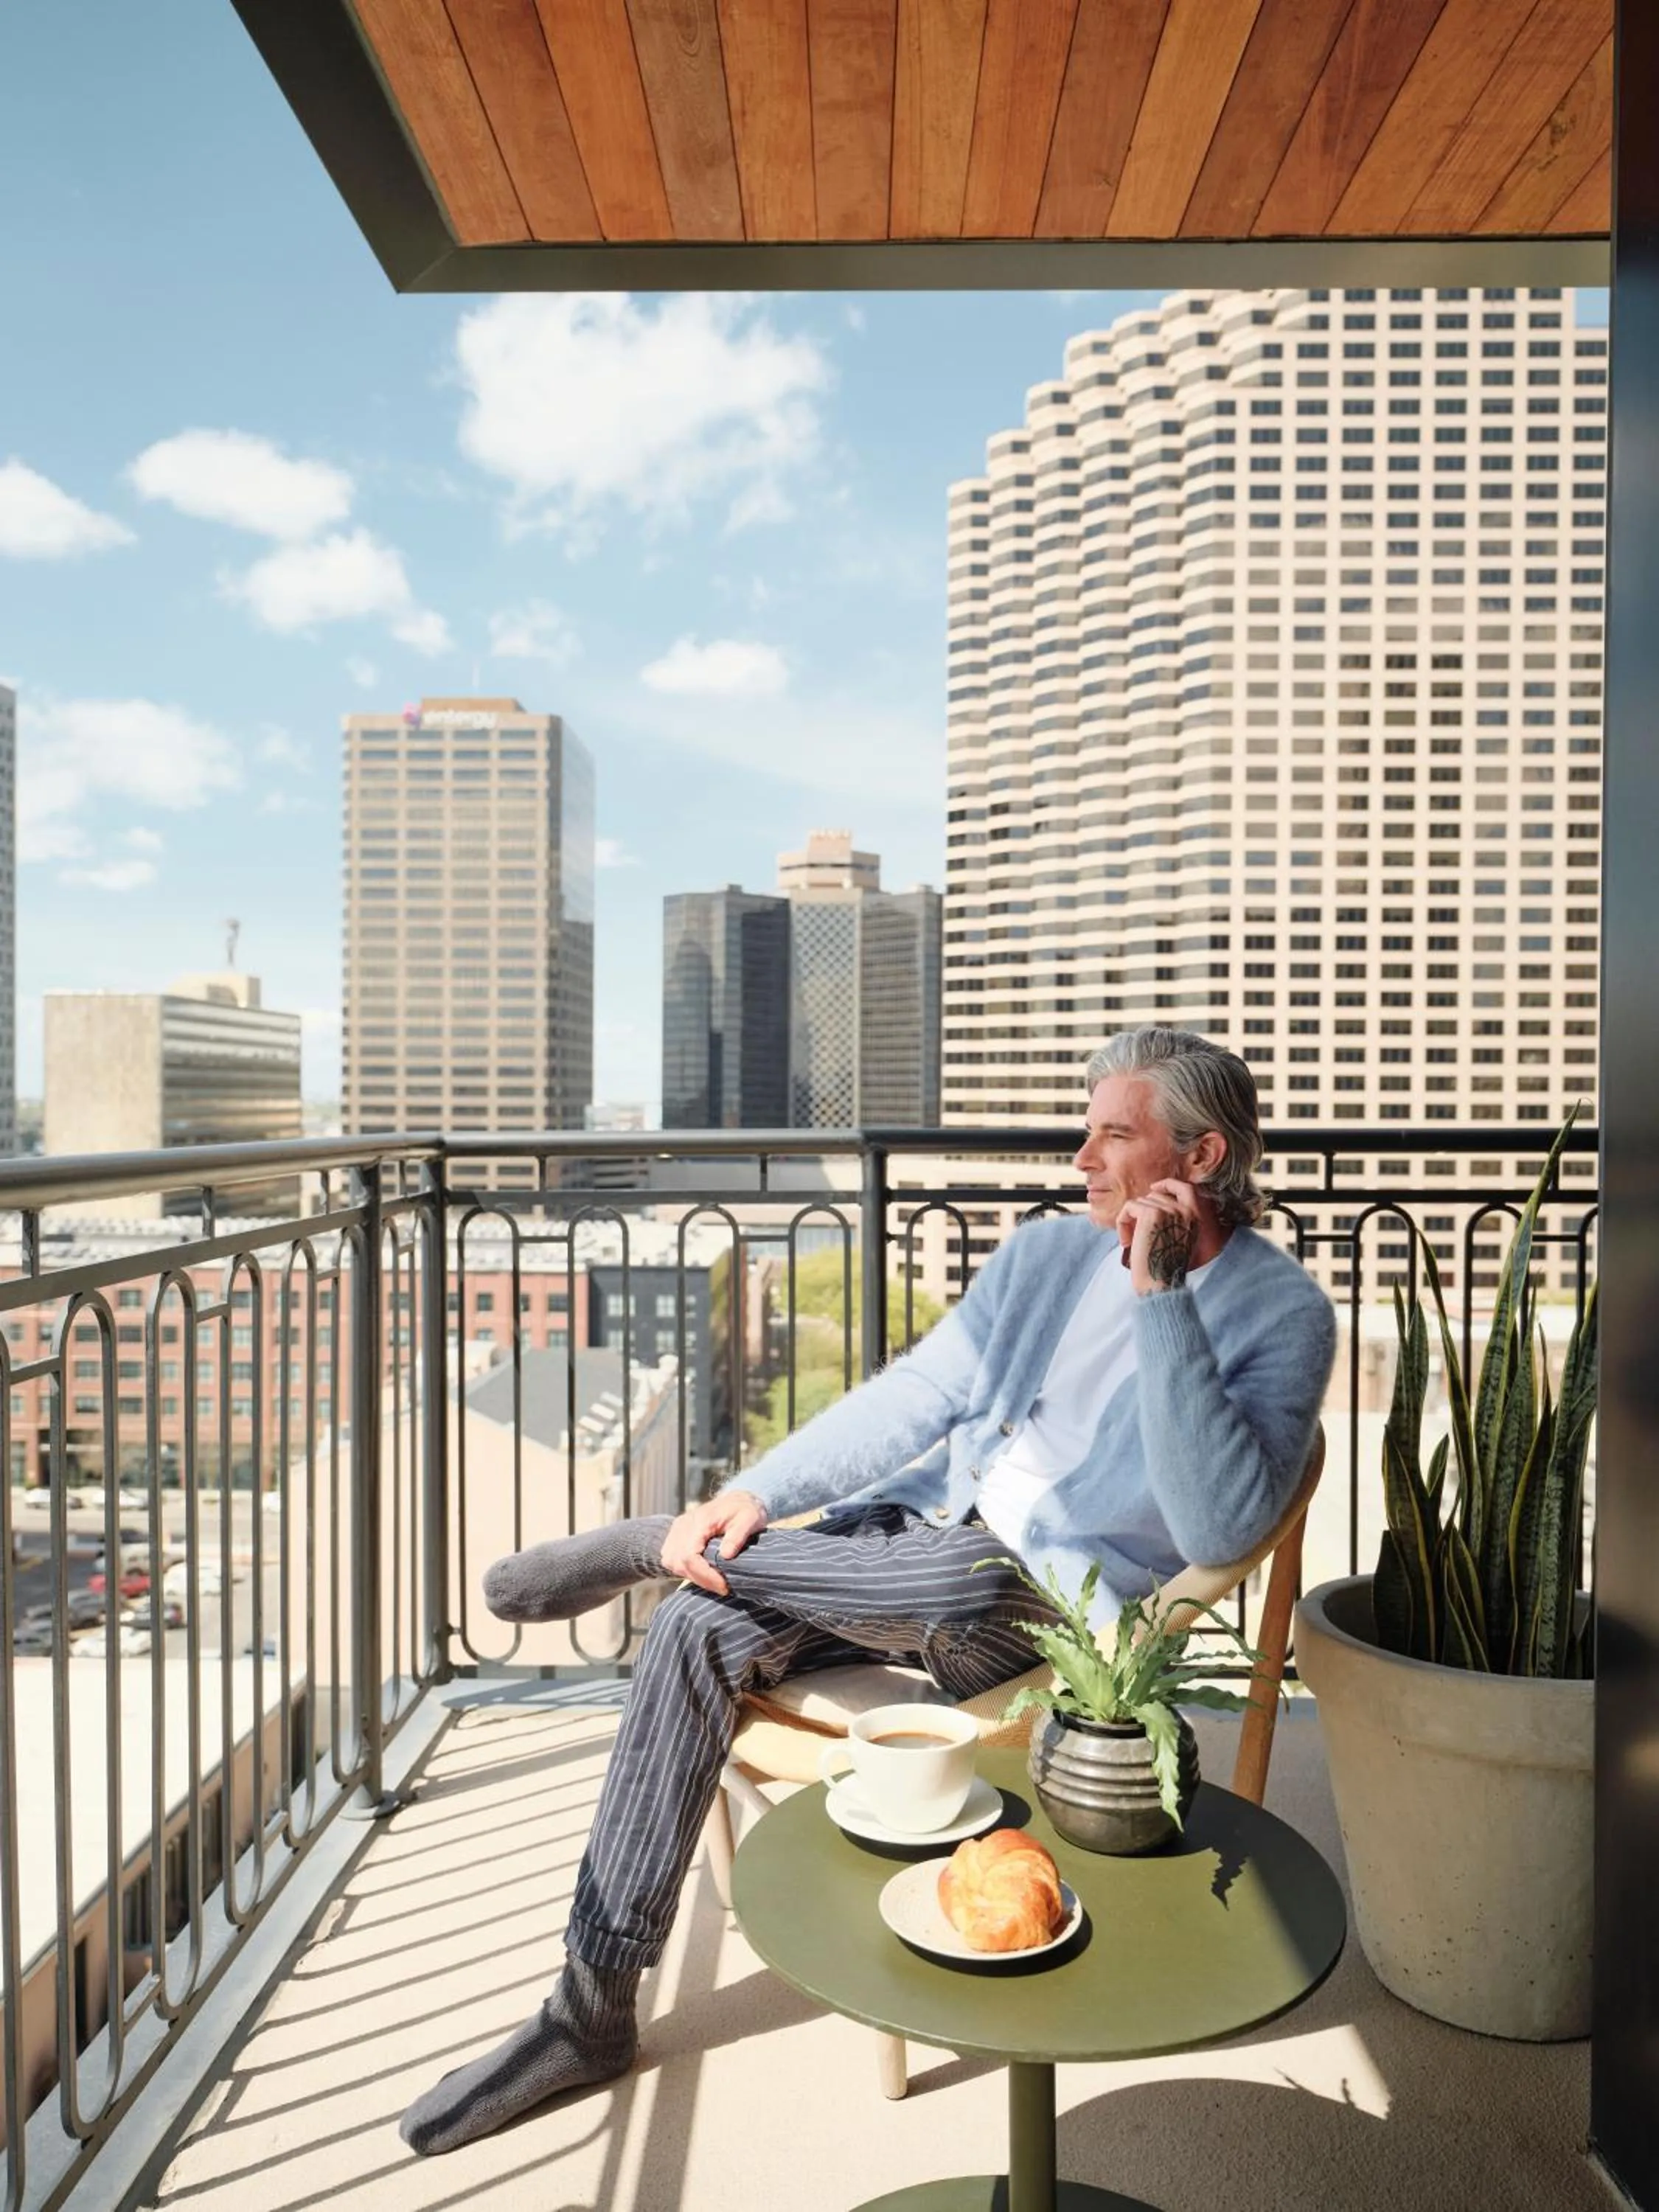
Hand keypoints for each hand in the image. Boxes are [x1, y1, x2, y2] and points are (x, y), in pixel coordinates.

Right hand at [659, 1489, 768, 1596]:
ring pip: (671, 1562)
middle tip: (722, 1587)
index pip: (690, 1555)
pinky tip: (702, 1572)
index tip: (724, 1585)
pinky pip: (670, 1558)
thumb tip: (725, 1556)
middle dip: (700, 1579)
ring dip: (691, 1576)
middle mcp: (684, 1523)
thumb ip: (738, 1536)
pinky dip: (684, 1569)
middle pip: (678, 1561)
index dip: (704, 1575)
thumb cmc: (745, 1510)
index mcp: (701, 1519)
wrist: (737, 1500)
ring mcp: (677, 1529)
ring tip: (713, 1580)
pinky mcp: (675, 1534)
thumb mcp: (751, 1519)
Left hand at [1116, 1179, 1202, 1296]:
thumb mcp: (1176, 1239)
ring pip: (1139, 1202)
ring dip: (1130, 1221)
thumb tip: (1152, 1198)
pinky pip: (1129, 1207)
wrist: (1159, 1283)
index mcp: (1195, 1217)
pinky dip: (1122, 1223)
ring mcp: (1169, 1210)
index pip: (1186, 1188)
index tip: (1154, 1188)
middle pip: (1154, 1196)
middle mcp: (1185, 1211)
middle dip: (1140, 1214)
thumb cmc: (1163, 1268)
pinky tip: (1126, 1241)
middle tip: (1135, 1237)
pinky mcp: (1151, 1213)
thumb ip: (1172, 1219)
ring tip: (1132, 1242)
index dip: (1168, 1184)